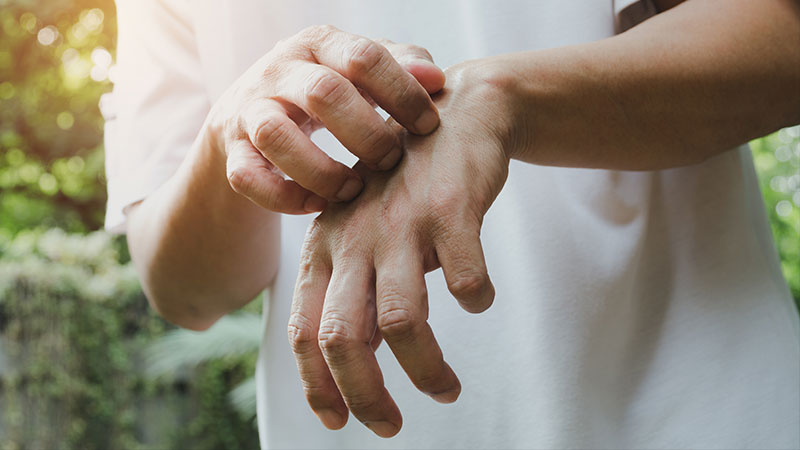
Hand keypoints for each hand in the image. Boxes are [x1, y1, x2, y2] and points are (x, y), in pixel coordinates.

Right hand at [206, 25, 444, 213]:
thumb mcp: (360, 71)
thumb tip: (436, 79)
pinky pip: (248, 177)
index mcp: (319, 44)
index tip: (428, 126)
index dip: (402, 92)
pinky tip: (317, 205)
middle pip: (323, 93)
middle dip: (367, 134)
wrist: (251, 113)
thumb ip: (401, 67)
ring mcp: (250, 110)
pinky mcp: (233, 151)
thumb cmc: (326, 92)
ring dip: (323, 171)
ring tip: (354, 189)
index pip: (363, 56)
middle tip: (391, 160)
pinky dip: (285, 197)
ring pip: (277, 136)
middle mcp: (280, 70)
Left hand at [288, 60, 518, 436]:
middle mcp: (354, 237)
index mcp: (326, 246)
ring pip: (403, 321)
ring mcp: (402, 222)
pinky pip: (465, 281)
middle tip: (390, 426)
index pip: (304, 329)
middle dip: (365, 397)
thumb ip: (356, 291)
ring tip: (446, 389)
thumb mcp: (364, 235)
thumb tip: (361, 359)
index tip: (336, 422)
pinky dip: (477, 300)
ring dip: (427, 370)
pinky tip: (481, 299)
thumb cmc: (406, 188)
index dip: (316, 384)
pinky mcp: (451, 209)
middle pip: (343, 337)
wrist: (453, 115)